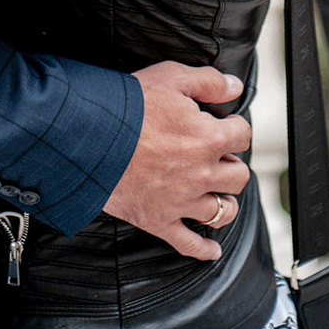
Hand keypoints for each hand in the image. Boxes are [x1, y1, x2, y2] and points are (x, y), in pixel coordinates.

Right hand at [103, 62, 251, 261]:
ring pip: (222, 211)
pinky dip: (204, 250)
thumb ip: (209, 82)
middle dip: (230, 164)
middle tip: (217, 157)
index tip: (224, 125)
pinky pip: (189, 244)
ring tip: (217, 194)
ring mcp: (182, 202)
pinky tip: (212, 250)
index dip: (233, 127)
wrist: (87, 138)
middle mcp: (202, 174)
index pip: (242, 135)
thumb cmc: (127, 106)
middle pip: (238, 177)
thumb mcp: (171, 78)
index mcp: (209, 138)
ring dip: (224, 203)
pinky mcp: (160, 221)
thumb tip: (235, 87)